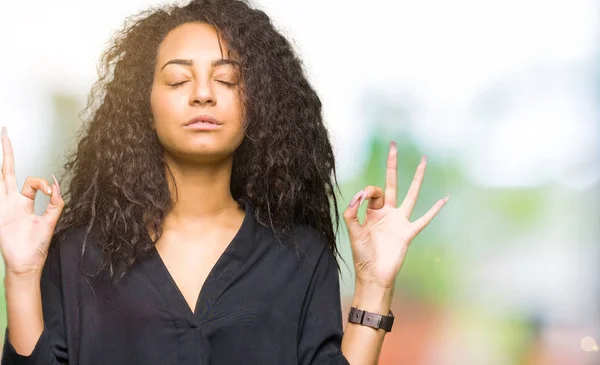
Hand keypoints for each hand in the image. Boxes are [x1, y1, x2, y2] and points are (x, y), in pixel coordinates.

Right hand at [0, 127, 63, 276]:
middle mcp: (12, 200)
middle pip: (7, 171)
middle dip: (6, 152)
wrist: (26, 263)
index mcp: (25, 202)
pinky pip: (0, 193)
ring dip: (3, 159)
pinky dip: (0, 180)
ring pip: (1, 176)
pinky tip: (2, 173)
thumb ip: (56, 202)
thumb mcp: (51, 221)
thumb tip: (56, 183)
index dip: (42, 183)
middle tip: (5, 131)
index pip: (32, 182)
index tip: (51, 192)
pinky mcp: (1, 212)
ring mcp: (3, 205)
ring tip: (3, 136)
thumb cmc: (36, 246)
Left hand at [343, 141, 448, 289]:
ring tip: (424, 161)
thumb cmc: (362, 255)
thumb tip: (358, 195)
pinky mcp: (408, 232)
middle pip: (392, 183)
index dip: (367, 192)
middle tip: (393, 145)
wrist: (374, 275)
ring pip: (411, 194)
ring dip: (417, 178)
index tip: (361, 200)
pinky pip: (424, 219)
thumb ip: (352, 213)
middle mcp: (387, 213)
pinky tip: (445, 198)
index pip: (372, 192)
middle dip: (392, 165)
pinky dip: (434, 210)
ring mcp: (400, 221)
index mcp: (372, 212)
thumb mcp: (353, 232)